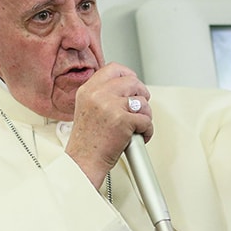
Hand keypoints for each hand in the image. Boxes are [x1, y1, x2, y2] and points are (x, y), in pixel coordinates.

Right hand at [65, 62, 152, 188]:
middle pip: (132, 81)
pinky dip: (147, 131)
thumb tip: (127, 88)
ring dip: (145, 115)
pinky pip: (146, 121)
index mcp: (88, 90)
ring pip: (143, 101)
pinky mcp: (123, 120)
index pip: (113, 69)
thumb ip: (102, 95)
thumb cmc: (87, 142)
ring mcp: (111, 106)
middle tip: (140, 108)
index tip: (133, 85)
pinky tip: (139, 137)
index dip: (128, 75)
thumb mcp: (87, 109)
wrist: (83, 162)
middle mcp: (98, 95)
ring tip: (137, 126)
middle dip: (142, 94)